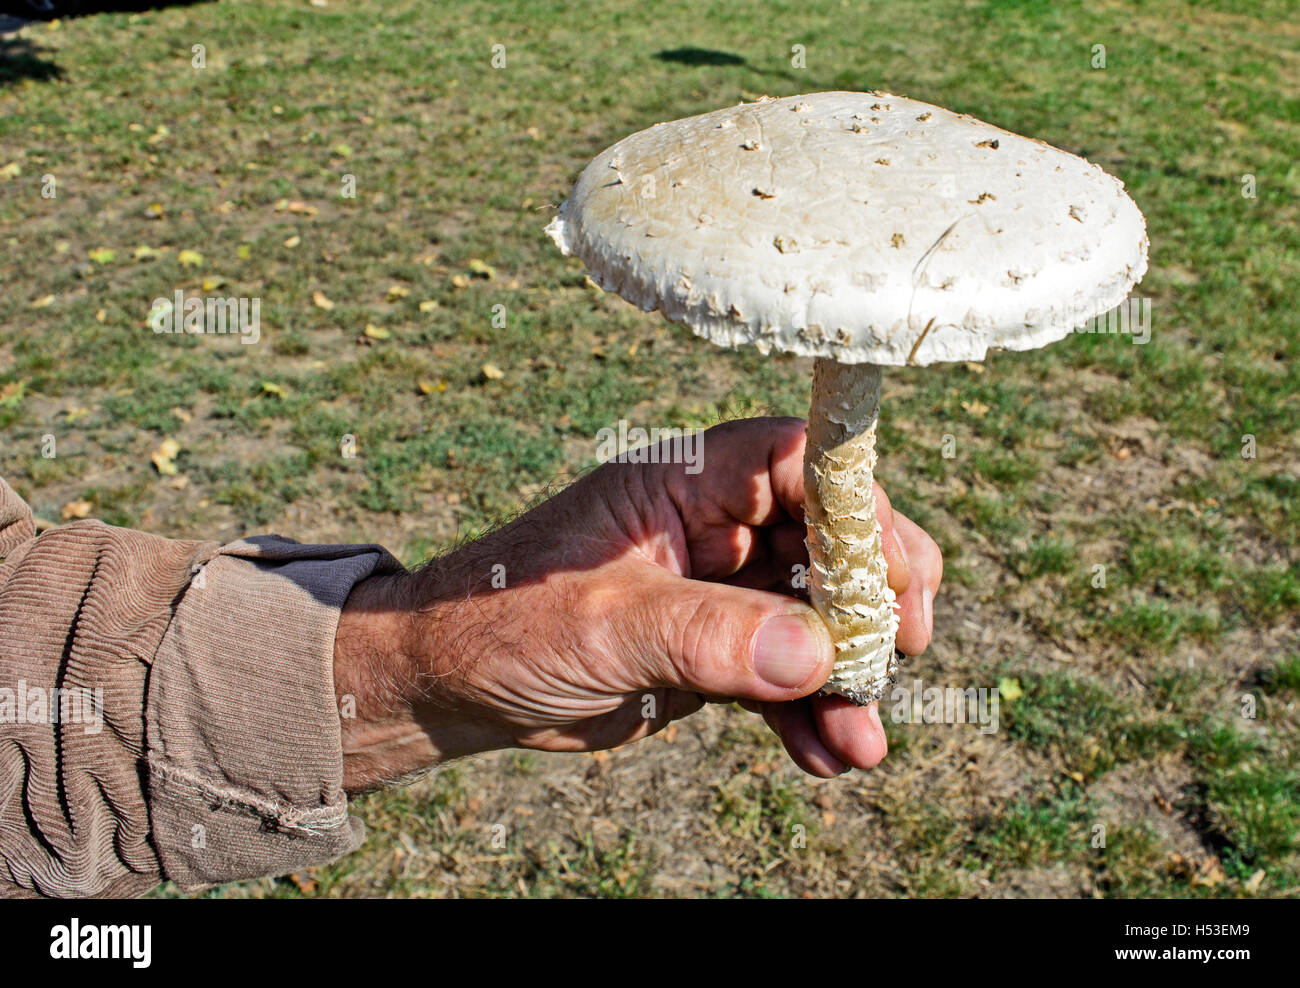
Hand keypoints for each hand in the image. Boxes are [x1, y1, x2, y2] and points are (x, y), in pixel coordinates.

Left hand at [334, 417, 941, 790]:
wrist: (452, 687)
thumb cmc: (504, 622)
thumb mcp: (604, 624)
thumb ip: (707, 635)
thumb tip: (818, 654)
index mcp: (683, 482)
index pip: (797, 460)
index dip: (858, 505)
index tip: (895, 573)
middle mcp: (712, 525)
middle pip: (827, 540)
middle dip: (870, 602)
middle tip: (902, 654)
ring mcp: (717, 588)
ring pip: (813, 617)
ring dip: (846, 678)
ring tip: (864, 741)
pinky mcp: (712, 648)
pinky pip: (781, 674)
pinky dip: (808, 713)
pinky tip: (829, 756)